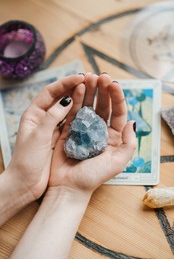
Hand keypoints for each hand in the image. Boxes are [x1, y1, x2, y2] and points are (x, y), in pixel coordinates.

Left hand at [5, 74, 84, 199]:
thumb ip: (52, 117)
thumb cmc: (27, 160)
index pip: (50, 92)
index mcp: (33, 114)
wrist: (26, 182)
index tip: (80, 77)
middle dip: (73, 87)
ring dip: (78, 99)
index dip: (65, 83)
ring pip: (67, 109)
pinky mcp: (59, 138)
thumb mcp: (39, 136)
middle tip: (90, 80)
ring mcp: (52, 128)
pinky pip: (71, 123)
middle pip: (59, 98)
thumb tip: (67, 100)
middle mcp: (43, 119)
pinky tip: (90, 109)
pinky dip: (79, 115)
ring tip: (92, 90)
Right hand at [49, 73, 136, 194]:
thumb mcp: (117, 162)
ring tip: (88, 76)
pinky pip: (73, 112)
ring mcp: (83, 129)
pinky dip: (75, 99)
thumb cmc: (93, 177)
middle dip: (102, 90)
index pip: (118, 112)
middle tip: (100, 75)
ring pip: (88, 105)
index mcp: (113, 137)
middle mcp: (99, 131)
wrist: (69, 187)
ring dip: (89, 90)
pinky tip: (76, 87)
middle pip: (103, 106)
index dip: (117, 97)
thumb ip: (128, 143)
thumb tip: (132, 123)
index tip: (113, 83)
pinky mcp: (69, 130)